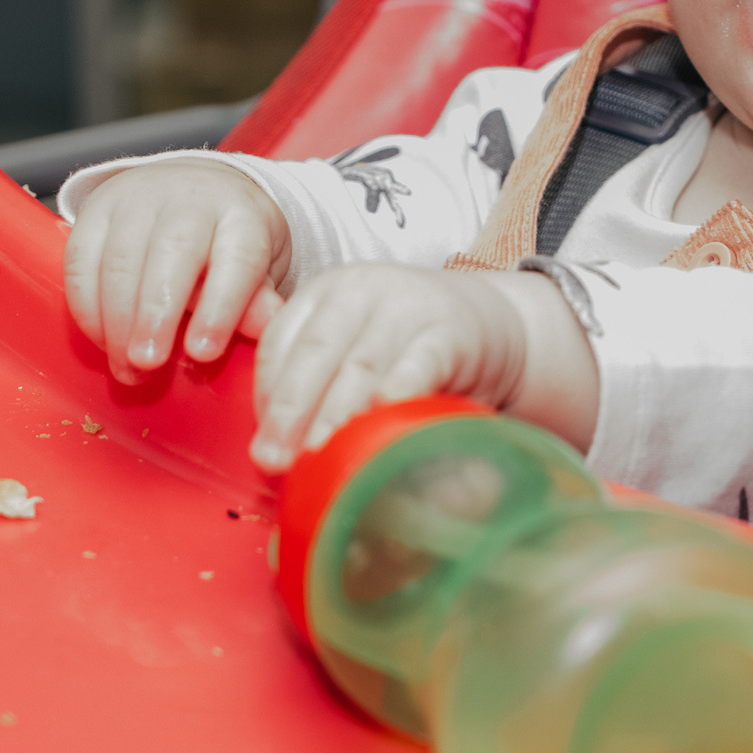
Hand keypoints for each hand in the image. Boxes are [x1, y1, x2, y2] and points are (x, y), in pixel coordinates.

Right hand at [64, 163, 289, 383]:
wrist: (195, 190)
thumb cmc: (228, 242)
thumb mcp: (258, 268)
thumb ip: (256, 302)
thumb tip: (268, 328)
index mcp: (243, 216)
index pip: (237, 259)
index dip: (220, 309)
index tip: (202, 353)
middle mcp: (191, 200)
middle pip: (172, 253)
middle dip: (156, 314)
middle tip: (148, 362)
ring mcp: (139, 198)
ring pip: (121, 259)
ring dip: (117, 321)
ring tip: (126, 367)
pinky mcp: (96, 208)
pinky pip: (81, 260)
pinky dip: (87, 307)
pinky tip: (101, 340)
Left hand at [250, 264, 598, 469]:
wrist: (490, 322)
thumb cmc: (407, 347)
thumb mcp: (354, 347)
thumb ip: (316, 385)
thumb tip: (272, 456)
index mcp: (324, 292)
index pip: (279, 344)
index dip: (265, 398)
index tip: (262, 447)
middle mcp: (360, 290)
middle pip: (313, 354)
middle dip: (288, 412)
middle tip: (275, 462)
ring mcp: (407, 307)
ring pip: (360, 365)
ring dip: (335, 416)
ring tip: (319, 458)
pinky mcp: (450, 332)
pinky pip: (417, 368)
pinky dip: (396, 397)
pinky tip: (380, 425)